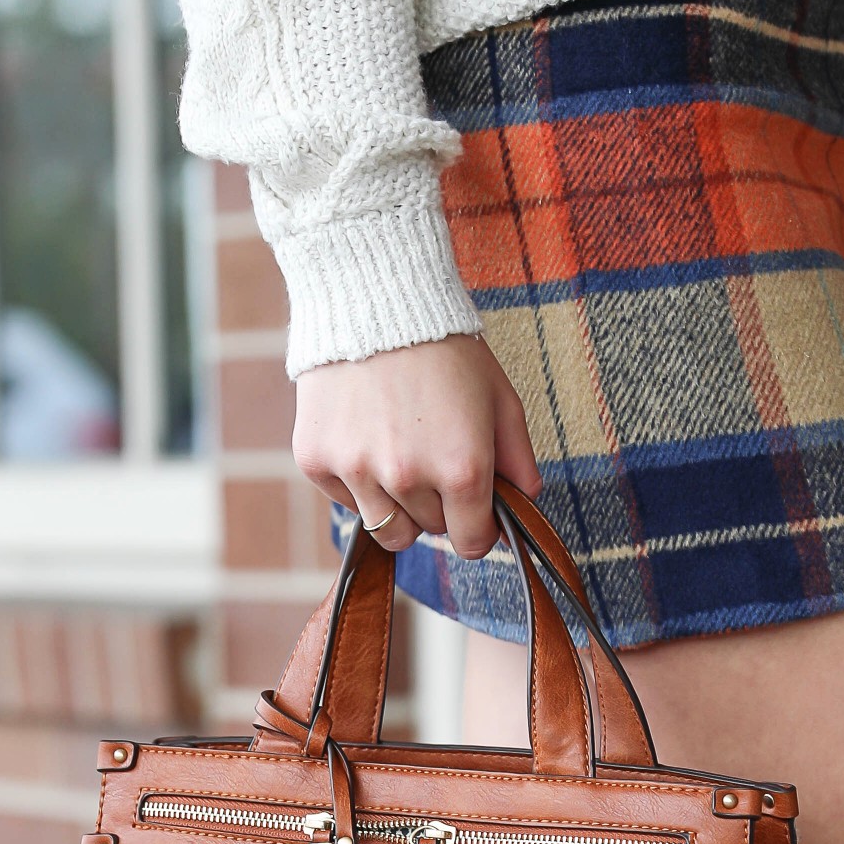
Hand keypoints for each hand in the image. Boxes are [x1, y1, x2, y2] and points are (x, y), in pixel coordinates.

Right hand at [292, 333, 542, 558]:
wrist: (376, 300)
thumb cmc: (446, 350)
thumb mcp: (500, 398)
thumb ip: (518, 458)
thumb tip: (526, 502)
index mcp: (463, 469)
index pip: (472, 542)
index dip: (477, 528)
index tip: (473, 511)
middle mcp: (408, 478)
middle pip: (428, 531)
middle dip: (437, 505)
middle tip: (432, 454)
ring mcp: (357, 471)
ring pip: (385, 527)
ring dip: (397, 503)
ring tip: (399, 452)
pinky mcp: (317, 459)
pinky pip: (345, 500)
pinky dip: (357, 482)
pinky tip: (365, 435)